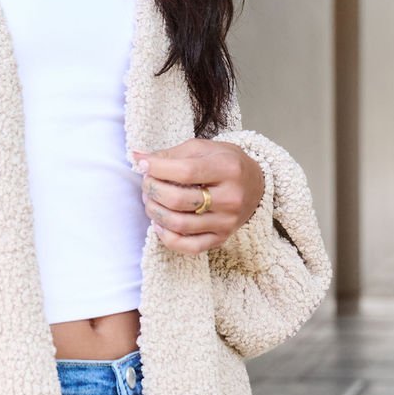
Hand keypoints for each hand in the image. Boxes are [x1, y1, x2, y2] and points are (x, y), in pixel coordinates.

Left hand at [131, 138, 264, 254]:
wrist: (256, 184)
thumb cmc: (224, 162)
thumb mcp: (203, 148)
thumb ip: (170, 154)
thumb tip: (137, 158)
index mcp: (228, 169)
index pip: (185, 171)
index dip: (158, 169)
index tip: (143, 164)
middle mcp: (231, 197)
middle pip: (179, 200)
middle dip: (153, 191)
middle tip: (146, 184)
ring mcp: (227, 221)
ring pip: (181, 225)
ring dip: (155, 213)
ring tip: (150, 201)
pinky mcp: (222, 238)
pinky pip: (190, 246)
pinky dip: (168, 238)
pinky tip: (160, 224)